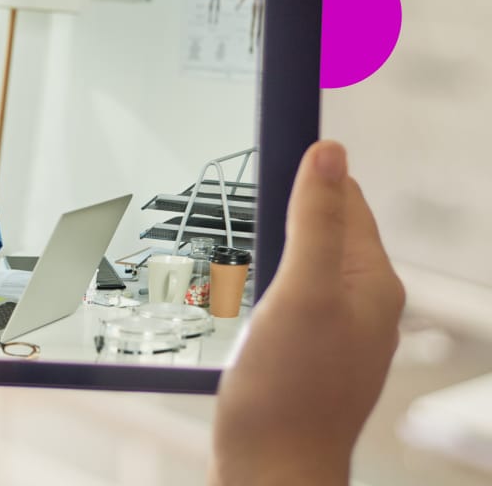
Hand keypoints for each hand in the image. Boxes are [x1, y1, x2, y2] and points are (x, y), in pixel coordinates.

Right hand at [211, 141, 404, 484]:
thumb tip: (330, 150)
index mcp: (371, 281)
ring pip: (304, 264)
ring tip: (232, 250)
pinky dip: (263, 285)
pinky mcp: (308, 354)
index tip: (261, 155)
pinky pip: (290, 298)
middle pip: (324, 229)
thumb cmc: (286, 391)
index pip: (346, 199)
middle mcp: (362, 303)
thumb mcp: (301, 293)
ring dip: (270, 248)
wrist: (270, 470)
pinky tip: (237, 296)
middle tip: (237, 207)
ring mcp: (336, 331)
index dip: (307, 173)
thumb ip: (315, 221)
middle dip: (283, 212)